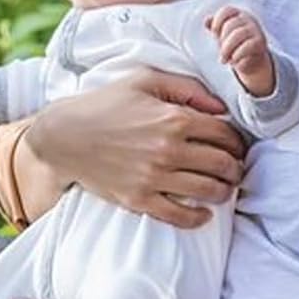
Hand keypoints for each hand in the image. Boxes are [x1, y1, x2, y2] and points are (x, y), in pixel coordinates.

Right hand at [24, 67, 245, 228]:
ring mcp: (153, 177)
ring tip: (221, 189)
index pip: (226, 134)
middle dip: (236, 168)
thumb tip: (221, 108)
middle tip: (234, 169)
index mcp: (174, 119)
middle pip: (224, 164)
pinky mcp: (137, 198)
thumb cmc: (102, 105)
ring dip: (224, 191)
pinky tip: (203, 213)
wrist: (61, 136)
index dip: (237, 141)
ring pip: (209, 191)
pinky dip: (198, 218)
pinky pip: (179, 216)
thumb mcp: (144, 81)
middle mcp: (168, 150)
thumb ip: (187, 88)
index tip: (234, 147)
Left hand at [205, 5, 274, 97]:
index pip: (227, 10)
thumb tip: (206, 20)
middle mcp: (249, 20)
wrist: (251, 60)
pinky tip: (234, 60)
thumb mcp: (222, 35)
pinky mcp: (260, 42)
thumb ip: (214, 26)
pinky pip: (246, 47)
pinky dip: (237, 55)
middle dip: (222, 40)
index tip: (214, 32)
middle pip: (230, 24)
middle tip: (220, 51)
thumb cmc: (233, 44)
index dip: (217, 21)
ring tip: (223, 59)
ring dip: (227, 49)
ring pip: (238, 34)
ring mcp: (256, 30)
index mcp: (238, 15)